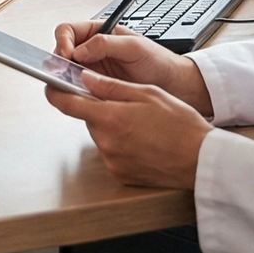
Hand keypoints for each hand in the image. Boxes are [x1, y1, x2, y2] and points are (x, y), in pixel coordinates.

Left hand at [46, 72, 213, 188]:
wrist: (201, 160)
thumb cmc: (180, 125)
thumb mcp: (147, 93)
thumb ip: (111, 87)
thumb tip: (84, 78)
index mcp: (110, 118)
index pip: (65, 103)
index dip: (55, 91)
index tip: (52, 84)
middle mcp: (106, 142)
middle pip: (88, 118)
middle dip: (100, 108)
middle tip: (126, 104)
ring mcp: (112, 161)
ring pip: (101, 134)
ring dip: (112, 126)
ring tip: (142, 125)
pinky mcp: (120, 174)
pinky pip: (112, 153)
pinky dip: (121, 144)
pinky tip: (143, 141)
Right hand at [53, 22, 212, 113]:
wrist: (175, 86)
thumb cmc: (159, 61)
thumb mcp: (135, 47)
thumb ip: (106, 44)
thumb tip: (81, 49)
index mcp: (99, 33)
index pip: (68, 31)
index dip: (63, 42)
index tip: (66, 55)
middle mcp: (93, 51)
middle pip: (62, 52)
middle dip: (59, 62)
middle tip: (63, 73)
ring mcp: (94, 71)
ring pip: (67, 73)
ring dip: (65, 78)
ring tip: (70, 86)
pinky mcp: (97, 89)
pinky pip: (78, 90)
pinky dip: (75, 93)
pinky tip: (81, 96)